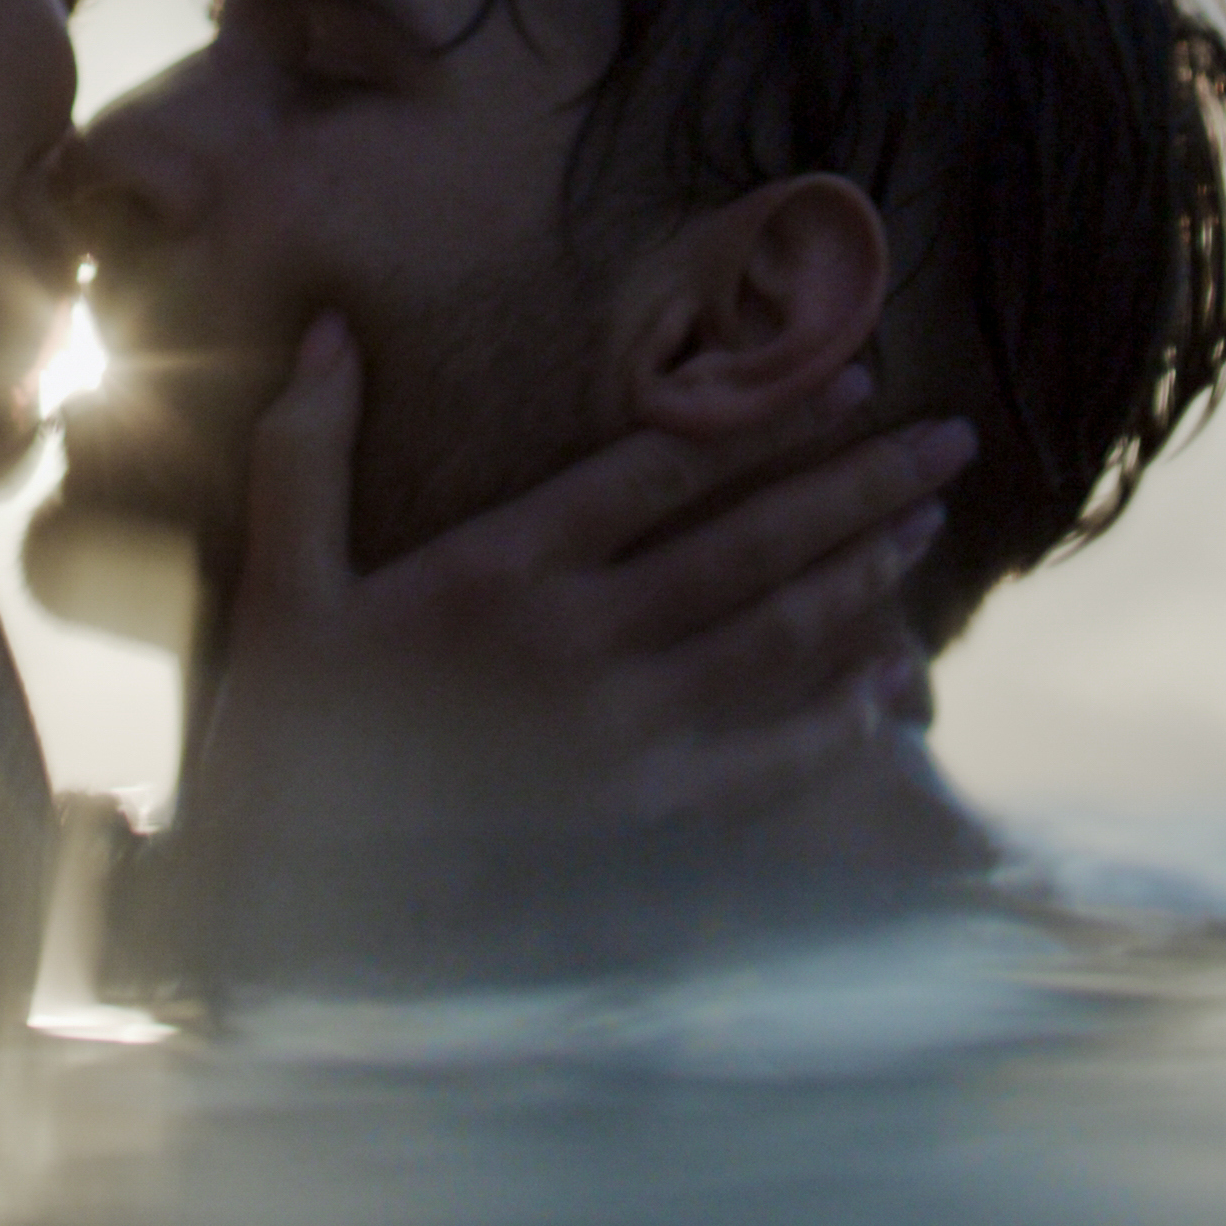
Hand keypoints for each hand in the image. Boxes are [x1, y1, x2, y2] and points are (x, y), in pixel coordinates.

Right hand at [195, 313, 976, 847]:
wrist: (289, 897)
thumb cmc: (283, 732)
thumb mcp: (275, 581)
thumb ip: (305, 451)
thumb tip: (328, 327)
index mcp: (498, 569)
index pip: (662, 468)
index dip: (764, 416)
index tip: (847, 376)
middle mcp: (577, 643)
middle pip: (750, 544)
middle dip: (860, 483)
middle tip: (950, 437)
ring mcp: (618, 736)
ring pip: (774, 639)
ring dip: (862, 577)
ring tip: (927, 523)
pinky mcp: (636, 819)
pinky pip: (765, 762)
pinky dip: (838, 720)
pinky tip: (894, 683)